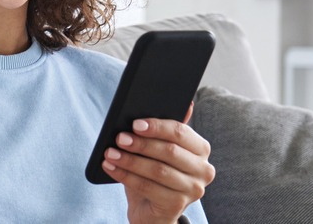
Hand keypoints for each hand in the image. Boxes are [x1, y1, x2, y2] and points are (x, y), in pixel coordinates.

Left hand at [102, 105, 214, 223]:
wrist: (152, 209)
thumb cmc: (155, 172)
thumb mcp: (160, 149)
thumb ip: (167, 129)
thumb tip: (185, 103)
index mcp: (201, 149)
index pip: (181, 133)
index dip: (157, 127)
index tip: (134, 123)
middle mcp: (203, 169)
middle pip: (169, 152)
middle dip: (141, 144)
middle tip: (119, 138)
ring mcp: (193, 190)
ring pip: (158, 170)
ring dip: (130, 160)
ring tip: (109, 153)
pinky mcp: (177, 205)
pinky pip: (148, 187)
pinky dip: (126, 176)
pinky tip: (111, 167)